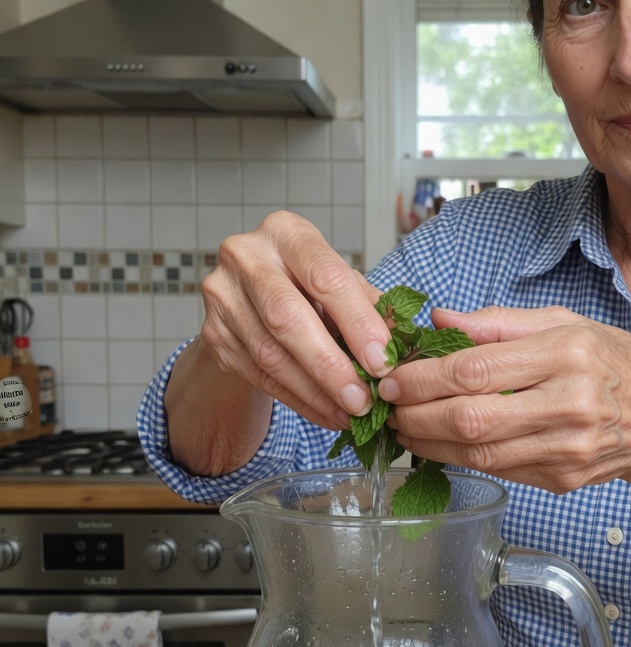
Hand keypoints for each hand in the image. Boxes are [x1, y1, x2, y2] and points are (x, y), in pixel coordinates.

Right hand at [199, 211, 391, 429]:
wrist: (251, 300)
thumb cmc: (306, 286)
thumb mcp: (340, 285)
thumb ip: (369, 307)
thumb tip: (401, 343)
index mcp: (286, 232)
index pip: (325, 277)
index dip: (356, 322)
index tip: (382, 362)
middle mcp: (246, 256)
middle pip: (287, 317)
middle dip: (330, 365)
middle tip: (362, 400)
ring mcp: (222, 296)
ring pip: (270, 354)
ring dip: (315, 392)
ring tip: (349, 413)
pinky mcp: (214, 335)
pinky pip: (260, 376)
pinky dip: (299, 400)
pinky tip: (326, 414)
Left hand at [379, 305, 630, 493]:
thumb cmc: (616, 364)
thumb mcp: (567, 323)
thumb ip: (500, 322)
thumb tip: (441, 320)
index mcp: (568, 353)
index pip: (477, 369)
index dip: (424, 376)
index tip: (393, 376)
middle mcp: (570, 402)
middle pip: (471, 416)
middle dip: (416, 413)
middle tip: (388, 406)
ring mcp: (567, 448)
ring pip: (478, 452)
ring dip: (429, 442)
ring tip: (403, 427)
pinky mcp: (562, 479)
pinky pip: (497, 471)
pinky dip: (460, 458)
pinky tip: (438, 444)